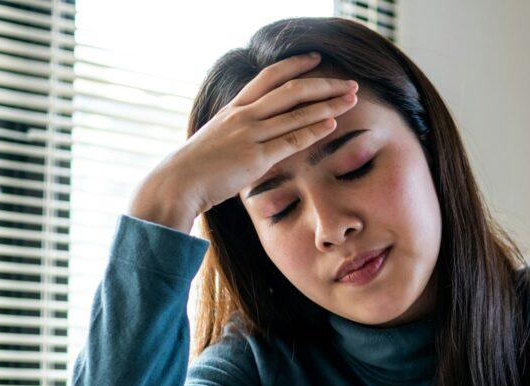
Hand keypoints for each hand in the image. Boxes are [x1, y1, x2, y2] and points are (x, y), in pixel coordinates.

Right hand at [127, 51, 358, 232]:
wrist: (178, 183)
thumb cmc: (198, 166)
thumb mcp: (219, 138)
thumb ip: (239, 131)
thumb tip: (259, 135)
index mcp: (235, 107)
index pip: (269, 76)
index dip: (295, 65)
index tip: (317, 59)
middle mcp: (244, 114)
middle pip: (291, 90)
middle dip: (324, 84)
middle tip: (349, 83)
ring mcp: (250, 134)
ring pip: (296, 112)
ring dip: (328, 104)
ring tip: (351, 99)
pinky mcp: (255, 157)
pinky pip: (291, 139)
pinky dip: (314, 130)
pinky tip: (333, 124)